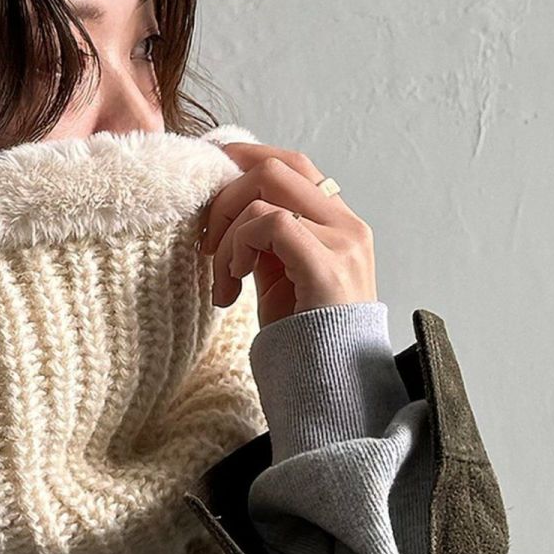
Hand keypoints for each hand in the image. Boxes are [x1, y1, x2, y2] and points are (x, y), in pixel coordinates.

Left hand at [197, 142, 377, 328]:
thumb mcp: (279, 282)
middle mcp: (347, 226)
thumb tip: (226, 213)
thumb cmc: (303, 344)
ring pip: (267, 188)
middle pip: (278, 165)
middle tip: (205, 244)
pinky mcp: (328, 264)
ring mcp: (342, 242)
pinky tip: (232, 285)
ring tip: (223, 281)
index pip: (293, 166)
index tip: (208, 180)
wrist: (332, 392)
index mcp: (338, 226)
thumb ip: (264, 243)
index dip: (246, 161)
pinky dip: (239, 247)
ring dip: (228, 233)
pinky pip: (270, 222)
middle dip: (226, 195)